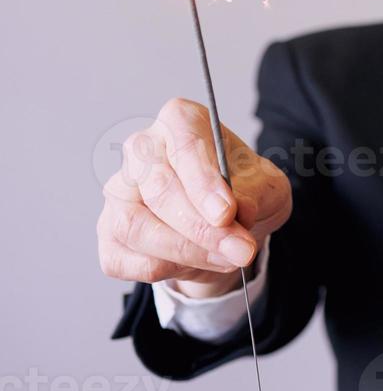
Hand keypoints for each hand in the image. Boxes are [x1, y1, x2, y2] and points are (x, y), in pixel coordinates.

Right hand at [97, 98, 291, 297]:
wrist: (228, 224)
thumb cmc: (243, 190)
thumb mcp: (267, 186)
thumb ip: (257, 193)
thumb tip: (240, 209)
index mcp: (181, 121)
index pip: (185, 145)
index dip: (203, 182)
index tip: (226, 214)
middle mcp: (141, 149)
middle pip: (159, 189)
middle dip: (202, 228)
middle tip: (242, 250)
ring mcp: (119, 192)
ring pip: (137, 227)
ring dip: (188, 252)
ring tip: (230, 257)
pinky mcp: (108, 233)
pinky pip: (126, 259)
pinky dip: (168, 269)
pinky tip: (198, 262)